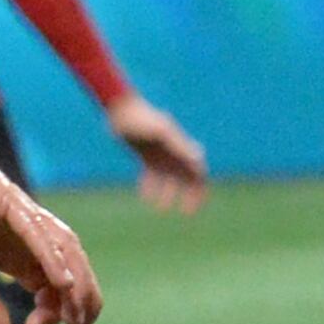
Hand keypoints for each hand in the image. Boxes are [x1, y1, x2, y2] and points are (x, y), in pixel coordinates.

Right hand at [0, 127, 97, 323]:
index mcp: (8, 250)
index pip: (49, 282)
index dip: (55, 309)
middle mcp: (20, 230)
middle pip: (66, 265)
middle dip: (80, 299)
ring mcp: (14, 210)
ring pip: (60, 246)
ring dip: (76, 280)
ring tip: (80, 310)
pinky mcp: (1, 194)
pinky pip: (33, 228)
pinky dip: (51, 255)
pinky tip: (61, 281)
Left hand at [108, 96, 208, 212]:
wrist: (122, 111)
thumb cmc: (143, 120)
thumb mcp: (162, 133)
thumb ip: (180, 146)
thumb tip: (199, 159)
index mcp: (181, 146)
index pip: (198, 171)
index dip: (201, 188)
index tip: (198, 205)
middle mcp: (174, 152)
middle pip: (187, 177)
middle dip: (190, 195)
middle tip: (188, 212)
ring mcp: (160, 154)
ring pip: (169, 179)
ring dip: (168, 194)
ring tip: (161, 208)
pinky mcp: (146, 155)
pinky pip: (152, 175)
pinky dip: (151, 186)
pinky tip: (145, 197)